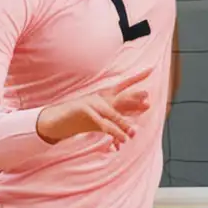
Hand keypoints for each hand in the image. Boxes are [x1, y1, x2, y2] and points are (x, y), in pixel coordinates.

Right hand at [36, 58, 153, 148]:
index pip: (123, 85)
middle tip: (147, 100)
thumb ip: (115, 122)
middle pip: (121, 97)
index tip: (151, 69)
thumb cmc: (79, 119)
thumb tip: (134, 131)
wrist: (55, 120)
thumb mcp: (99, 118)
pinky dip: (111, 130)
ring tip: (133, 133)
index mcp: (104, 96)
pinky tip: (119, 138)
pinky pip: (100, 122)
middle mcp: (100, 97)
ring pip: (112, 113)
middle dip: (134, 98)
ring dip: (123, 123)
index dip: (137, 77)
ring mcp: (91, 103)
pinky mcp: (83, 110)